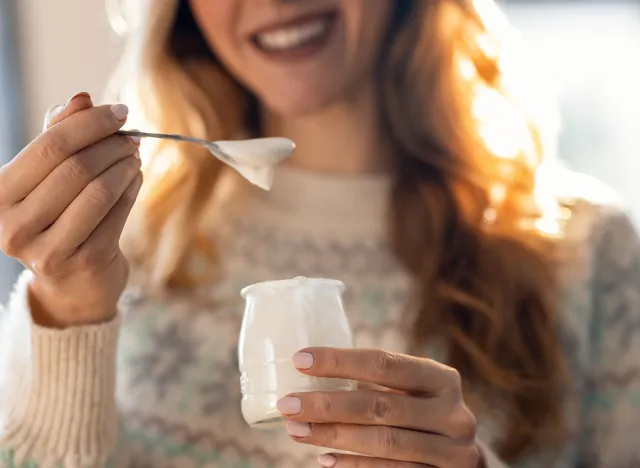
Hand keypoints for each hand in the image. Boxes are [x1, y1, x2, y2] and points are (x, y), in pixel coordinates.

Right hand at [0, 92, 141, 326]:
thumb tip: (81, 98)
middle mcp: (14, 224)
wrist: (71, 283)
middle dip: (112, 145)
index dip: (91, 123)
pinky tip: (136, 178)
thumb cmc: (56, 218)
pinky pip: (117, 212)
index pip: (51, 145)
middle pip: (77, 167)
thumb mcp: (47, 176)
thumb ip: (58, 136)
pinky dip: (132, 188)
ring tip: (135, 157)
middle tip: (133, 138)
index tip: (120, 111)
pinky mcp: (84, 262)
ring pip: (99, 190)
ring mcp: (48, 249)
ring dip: (125, 166)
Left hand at [277, 348, 479, 467]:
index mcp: (441, 378)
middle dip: (328, 404)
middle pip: (380, 406)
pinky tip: (324, 459)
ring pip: (384, 442)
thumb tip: (312, 371)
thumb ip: (380, 381)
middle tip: (288, 404)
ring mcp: (451, 451)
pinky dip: (353, 466)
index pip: (385, 363)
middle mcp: (452, 413)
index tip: (300, 360)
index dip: (340, 361)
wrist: (465, 460)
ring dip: (333, 436)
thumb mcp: (414, 391)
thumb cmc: (423, 414)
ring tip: (297, 430)